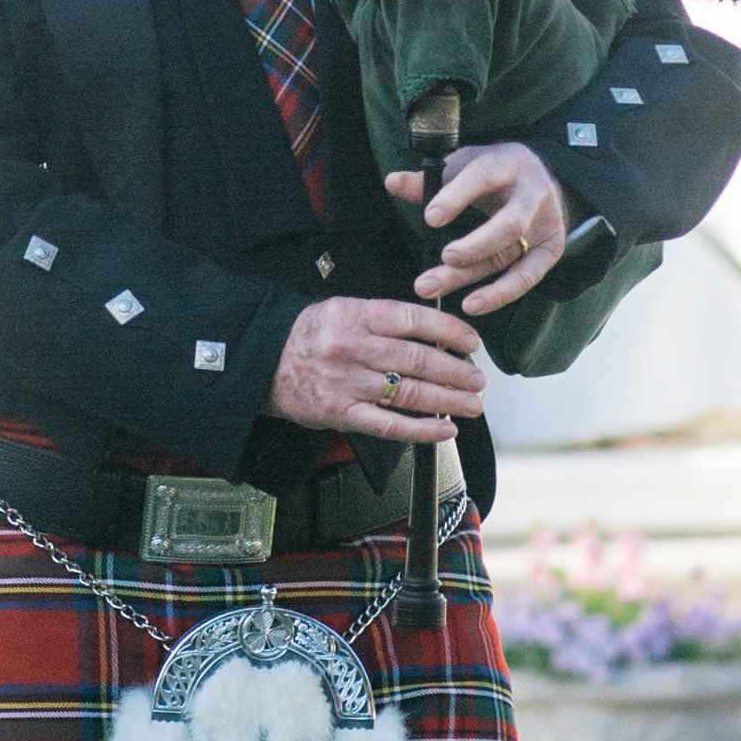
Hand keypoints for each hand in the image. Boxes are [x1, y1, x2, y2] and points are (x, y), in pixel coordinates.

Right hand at [268, 295, 485, 443]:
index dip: (449, 330)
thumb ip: (384, 321)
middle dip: (456, 371)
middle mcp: (353, 348)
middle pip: (417, 360)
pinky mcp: (340, 413)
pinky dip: (421, 430)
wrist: (262, 361)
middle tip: (478, 379)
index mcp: (356, 316)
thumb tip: (435, 335)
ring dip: (448, 401)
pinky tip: (444, 430)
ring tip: (472, 404)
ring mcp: (347, 383)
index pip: (413, 320)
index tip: (472, 342)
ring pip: (409, 393)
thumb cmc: (309, 335)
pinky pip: (388, 425)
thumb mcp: (343, 310)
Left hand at [385, 142, 573, 318]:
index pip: (483, 177)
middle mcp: (532, 194)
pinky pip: (526, 278)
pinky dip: (499, 294)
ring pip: (510, 254)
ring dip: (472, 276)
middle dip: (474, 246)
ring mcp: (545, 224)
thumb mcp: (464, 166)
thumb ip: (429, 180)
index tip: (431, 218)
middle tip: (444, 258)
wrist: (542, 179)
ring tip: (435, 289)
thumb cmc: (493, 173)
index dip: (456, 197)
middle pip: (508, 225)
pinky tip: (471, 305)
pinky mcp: (551, 250)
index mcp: (507, 164)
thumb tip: (392, 182)